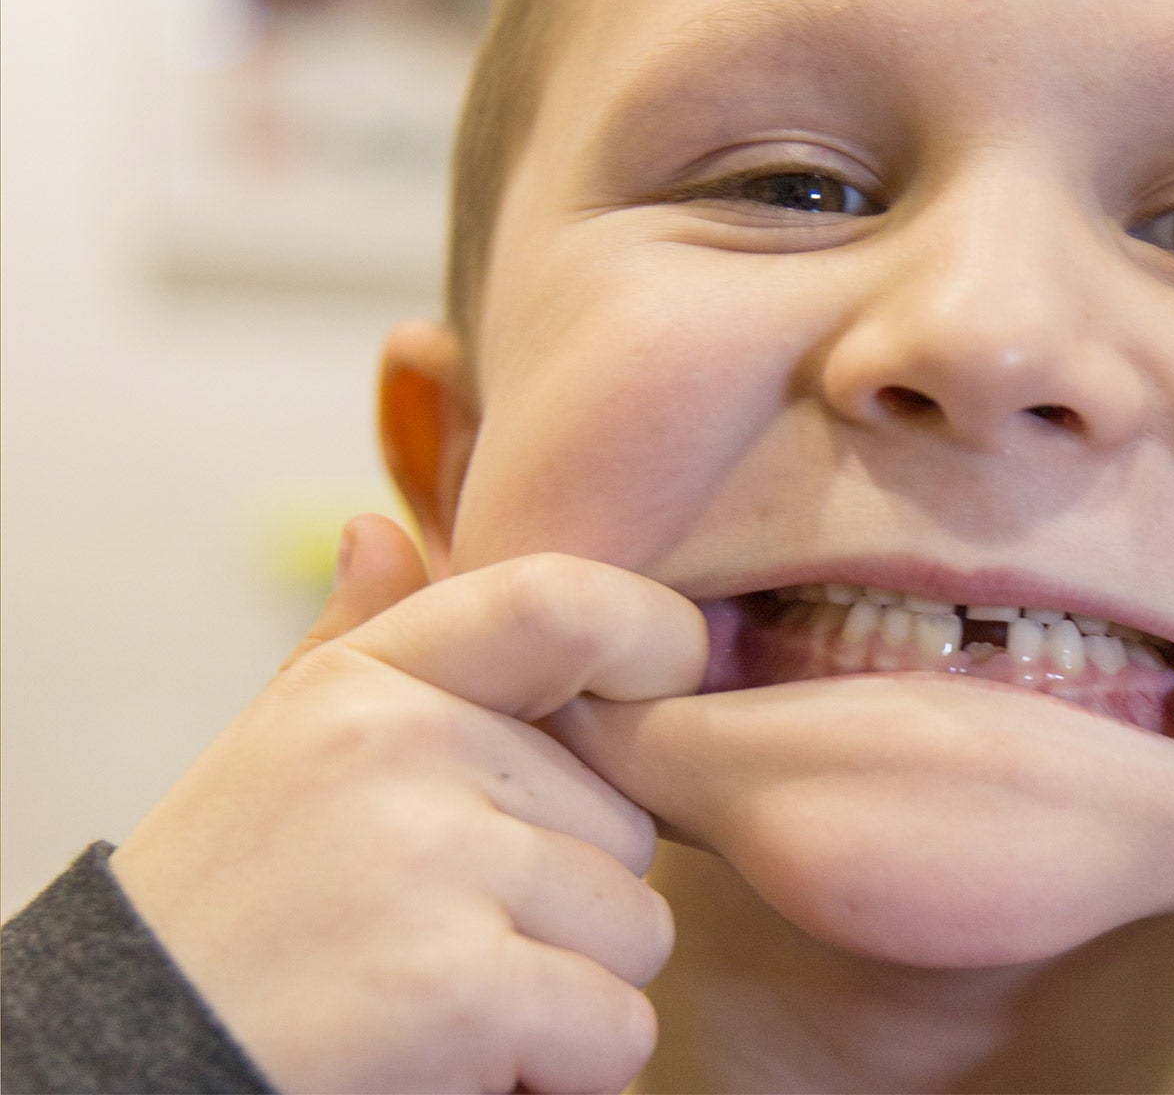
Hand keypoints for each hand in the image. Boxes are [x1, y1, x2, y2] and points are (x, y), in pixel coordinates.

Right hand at [109, 517, 706, 1093]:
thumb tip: (381, 527)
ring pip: (636, 928)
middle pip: (624, 818)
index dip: (653, 638)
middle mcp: (401, 748)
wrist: (113, 1073)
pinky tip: (457, 1063)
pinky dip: (564, 1072)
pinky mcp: (457, 988)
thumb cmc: (220, 923)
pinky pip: (616, 1028)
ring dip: (569, 992)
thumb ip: (354, 646)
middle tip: (444, 938)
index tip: (666, 686)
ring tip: (439, 1000)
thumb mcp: (273, 759)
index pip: (560, 600)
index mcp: (363, 682)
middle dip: (572, 900)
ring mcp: (430, 862)